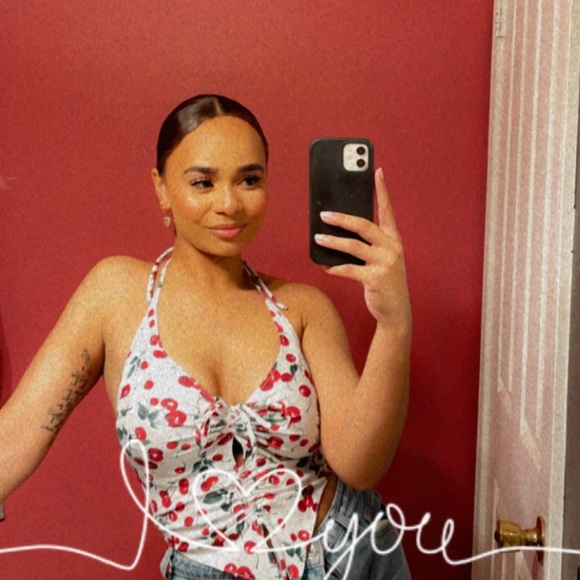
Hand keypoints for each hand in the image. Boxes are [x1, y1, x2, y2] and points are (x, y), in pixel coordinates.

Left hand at [314, 168, 410, 329]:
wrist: (395, 311)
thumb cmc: (384, 282)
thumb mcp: (382, 260)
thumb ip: (367, 245)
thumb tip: (339, 233)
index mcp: (393, 240)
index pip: (387, 210)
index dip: (382, 190)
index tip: (376, 171)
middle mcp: (392, 248)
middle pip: (364, 225)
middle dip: (342, 218)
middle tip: (324, 214)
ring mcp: (385, 263)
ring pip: (353, 246)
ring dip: (332, 241)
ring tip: (318, 237)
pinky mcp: (376, 278)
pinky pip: (349, 269)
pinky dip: (334, 267)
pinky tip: (325, 266)